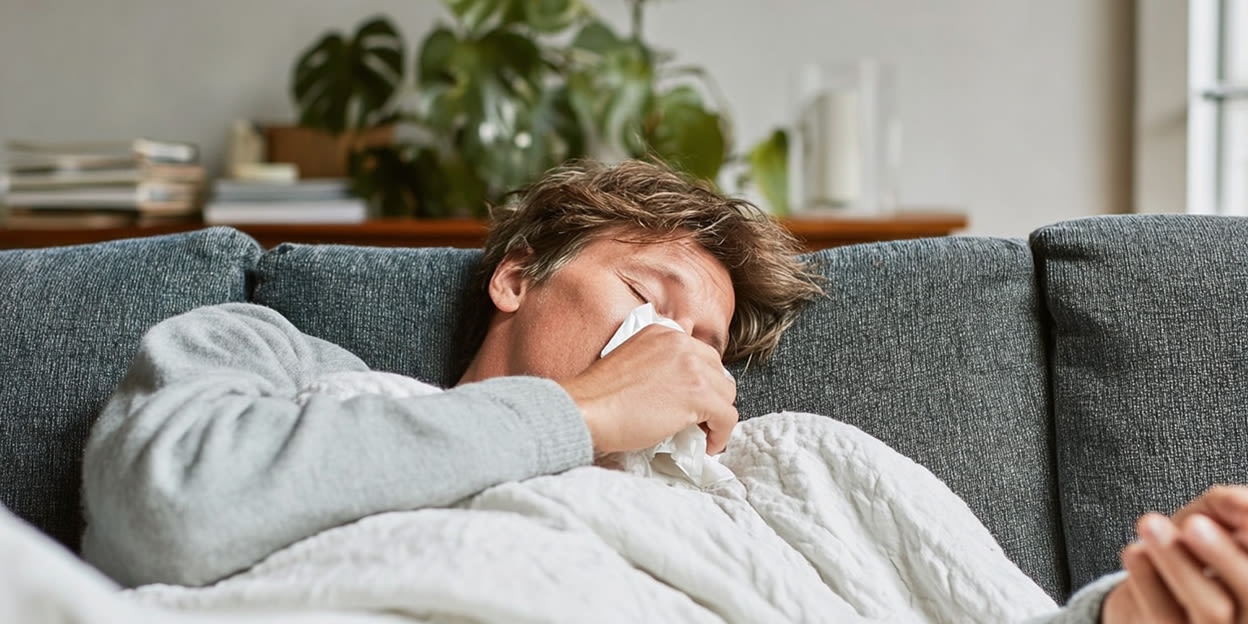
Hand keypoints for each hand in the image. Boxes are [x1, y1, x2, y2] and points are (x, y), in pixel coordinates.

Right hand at [558, 324, 736, 454]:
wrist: (586, 409)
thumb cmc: (599, 393)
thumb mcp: (632, 357)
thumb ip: (659, 353)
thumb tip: (684, 338)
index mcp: (665, 333)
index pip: (701, 356)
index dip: (699, 382)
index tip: (690, 401)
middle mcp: (682, 343)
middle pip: (718, 373)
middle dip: (711, 397)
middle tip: (696, 419)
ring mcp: (692, 367)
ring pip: (727, 394)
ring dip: (717, 416)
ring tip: (700, 433)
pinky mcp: (699, 394)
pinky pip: (727, 417)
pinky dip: (721, 435)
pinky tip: (706, 445)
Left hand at [1103, 486, 1247, 622]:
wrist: (1150, 590)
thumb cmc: (1191, 550)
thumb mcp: (1212, 519)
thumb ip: (1228, 506)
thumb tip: (1237, 501)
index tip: (1240, 526)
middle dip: (1225, 557)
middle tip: (1195, 525)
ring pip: (1211, 610)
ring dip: (1180, 564)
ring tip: (1151, 524)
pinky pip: (1164, 613)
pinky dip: (1148, 580)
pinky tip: (1135, 551)